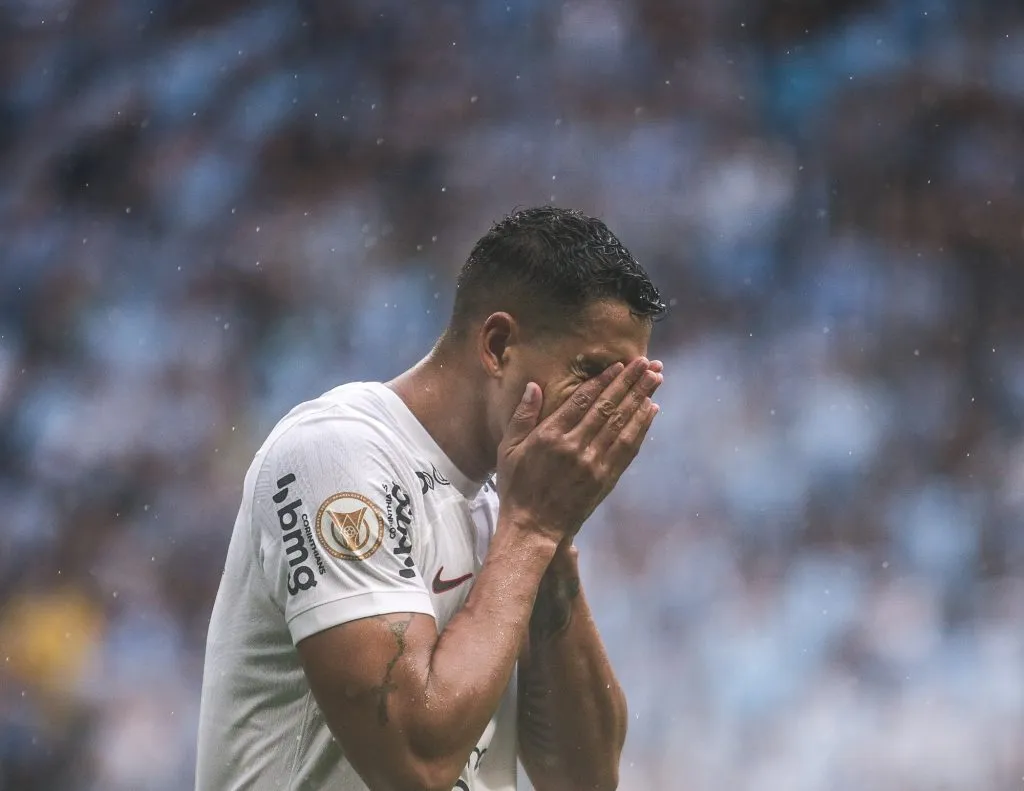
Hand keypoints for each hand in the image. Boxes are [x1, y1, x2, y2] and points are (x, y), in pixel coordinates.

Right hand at [496, 358, 661, 543]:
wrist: (533, 527)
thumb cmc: (516, 486)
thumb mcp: (508, 449)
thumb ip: (522, 416)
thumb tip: (533, 386)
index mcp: (550, 436)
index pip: (582, 401)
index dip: (603, 381)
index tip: (619, 365)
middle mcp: (575, 447)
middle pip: (608, 408)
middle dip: (629, 382)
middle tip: (647, 363)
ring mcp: (593, 464)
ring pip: (622, 424)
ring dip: (641, 399)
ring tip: (656, 379)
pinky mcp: (605, 478)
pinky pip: (628, 448)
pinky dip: (641, 427)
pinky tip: (650, 410)